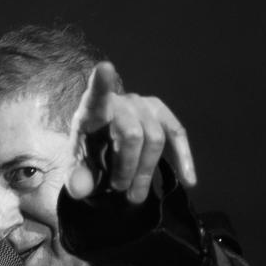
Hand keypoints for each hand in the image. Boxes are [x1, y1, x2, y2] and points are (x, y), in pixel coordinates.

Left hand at [64, 60, 196, 203]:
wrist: (102, 151)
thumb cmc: (88, 156)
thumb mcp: (76, 170)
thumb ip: (75, 179)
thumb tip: (81, 189)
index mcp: (93, 111)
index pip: (96, 96)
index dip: (102, 84)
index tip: (104, 68)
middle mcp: (121, 101)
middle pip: (134, 134)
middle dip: (128, 168)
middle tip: (118, 191)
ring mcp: (143, 105)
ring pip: (155, 139)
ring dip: (146, 172)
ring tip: (134, 196)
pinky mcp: (161, 115)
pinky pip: (177, 134)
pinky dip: (184, 159)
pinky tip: (189, 181)